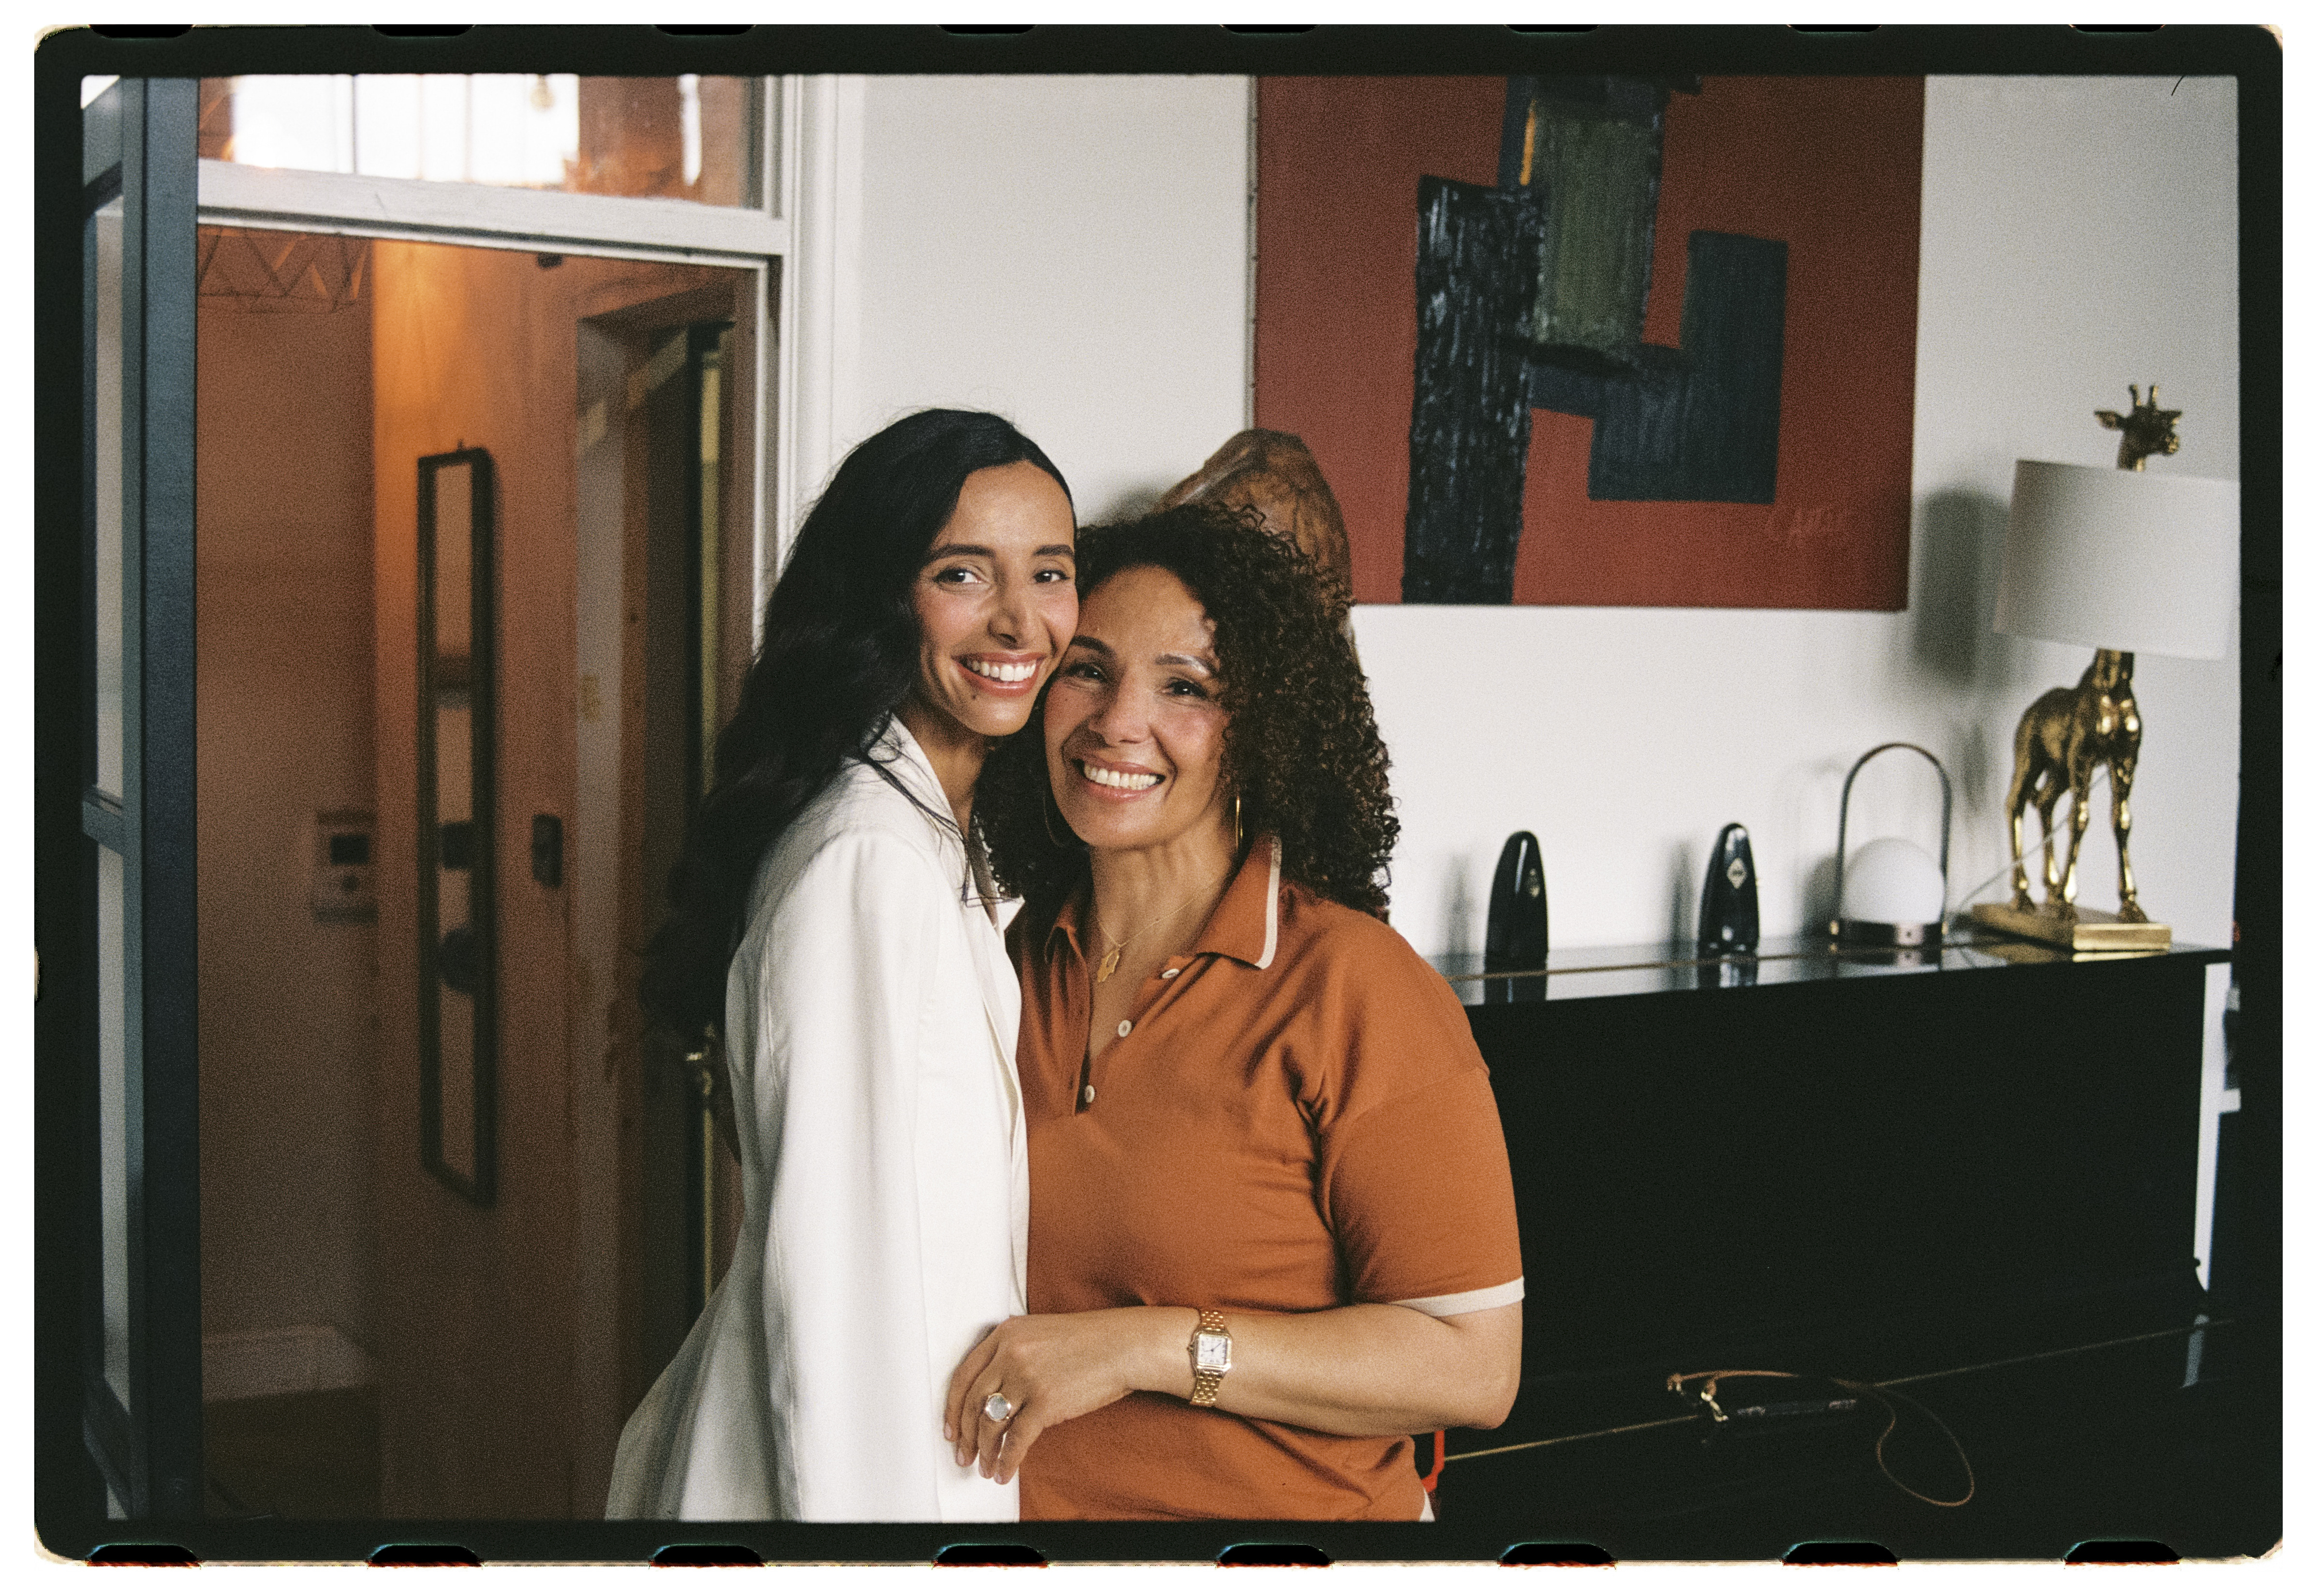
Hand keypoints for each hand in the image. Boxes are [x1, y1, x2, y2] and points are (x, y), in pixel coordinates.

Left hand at [942, 1308, 1185, 1485]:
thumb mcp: (1039, 1334)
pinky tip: (1005, 1471)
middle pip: (971, 1402)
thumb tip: (990, 1397)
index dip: (952, 1407)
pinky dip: (1007, 1461)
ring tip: (985, 1467)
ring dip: (984, 1452)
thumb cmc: (1089, 1341)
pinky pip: (1016, 1440)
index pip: (963, 1375)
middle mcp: (1010, 1354)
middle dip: (964, 1436)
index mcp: (1006, 1334)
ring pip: (990, 1424)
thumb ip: (1010, 1355)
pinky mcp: (1045, 1403)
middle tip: (963, 1454)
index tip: (950, 1428)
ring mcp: (1027, 1378)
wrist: (1124, 1345)